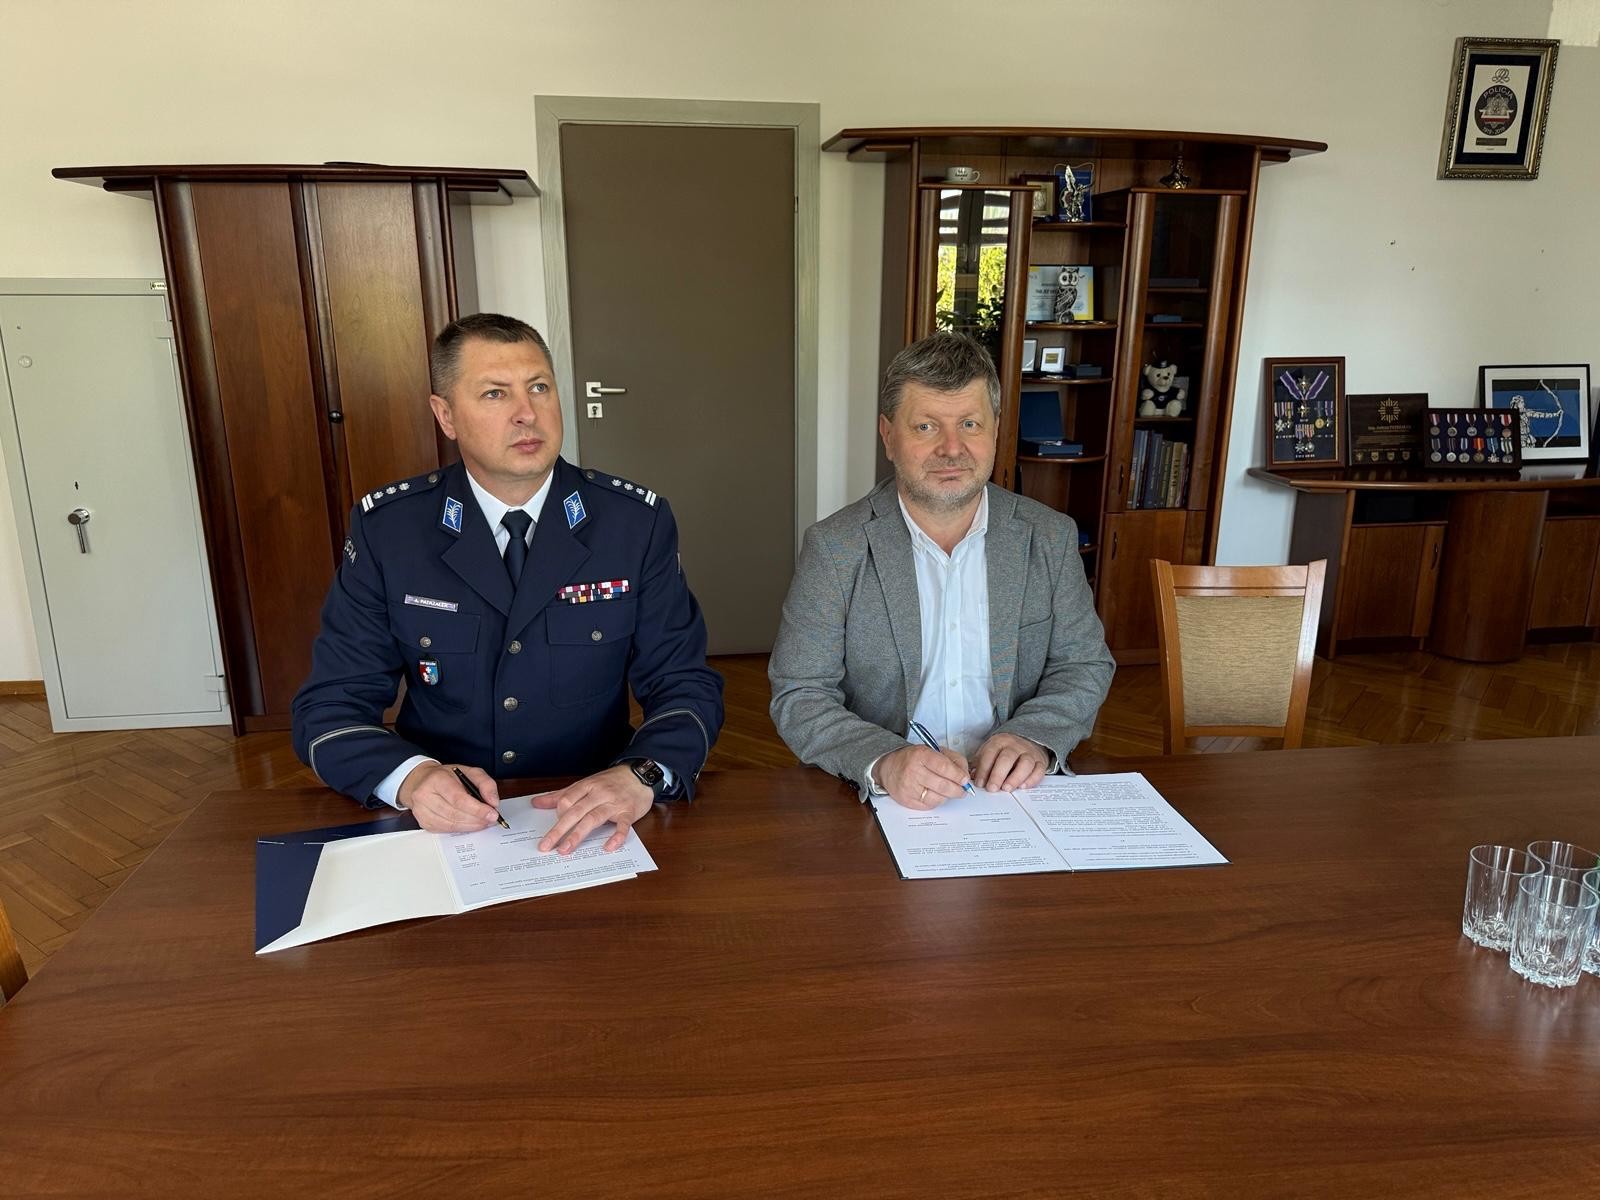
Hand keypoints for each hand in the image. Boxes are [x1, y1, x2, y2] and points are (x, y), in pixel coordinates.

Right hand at [398, 762, 501, 832]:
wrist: (421, 781)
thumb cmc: (446, 776)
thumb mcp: (469, 771)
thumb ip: (485, 783)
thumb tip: (493, 802)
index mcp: (437, 779)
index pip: (458, 798)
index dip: (477, 809)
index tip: (492, 814)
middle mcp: (425, 795)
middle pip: (455, 814)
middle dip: (477, 819)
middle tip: (491, 819)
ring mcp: (422, 811)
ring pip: (450, 825)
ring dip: (471, 826)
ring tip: (483, 822)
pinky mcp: (424, 823)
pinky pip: (446, 830)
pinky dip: (461, 828)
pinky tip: (470, 824)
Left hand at [534, 765, 653, 854]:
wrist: (639, 774)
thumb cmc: (611, 782)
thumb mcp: (585, 784)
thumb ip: (561, 795)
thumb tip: (537, 802)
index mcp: (587, 786)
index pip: (567, 799)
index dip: (557, 814)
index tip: (552, 828)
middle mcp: (599, 794)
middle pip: (575, 812)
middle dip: (559, 830)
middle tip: (546, 846)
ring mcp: (614, 803)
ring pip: (593, 818)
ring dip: (578, 835)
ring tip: (565, 849)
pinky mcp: (629, 812)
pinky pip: (622, 825)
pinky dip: (616, 836)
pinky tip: (608, 847)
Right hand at [877, 745, 970, 809]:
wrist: (888, 768)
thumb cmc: (913, 759)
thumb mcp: (932, 750)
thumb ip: (952, 759)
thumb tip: (965, 775)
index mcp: (920, 755)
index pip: (943, 767)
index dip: (957, 775)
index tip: (965, 779)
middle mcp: (913, 771)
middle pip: (943, 785)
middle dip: (957, 789)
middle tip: (963, 789)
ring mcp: (909, 788)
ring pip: (938, 797)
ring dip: (948, 796)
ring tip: (950, 791)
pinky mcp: (907, 801)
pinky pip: (930, 805)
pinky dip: (938, 800)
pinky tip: (937, 794)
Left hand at [973, 733, 1049, 792]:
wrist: (1027, 741)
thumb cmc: (1004, 751)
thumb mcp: (989, 751)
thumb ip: (980, 763)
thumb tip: (972, 777)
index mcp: (999, 741)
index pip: (990, 753)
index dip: (984, 769)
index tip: (980, 783)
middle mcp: (1015, 745)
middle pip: (1007, 758)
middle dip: (998, 774)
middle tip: (992, 788)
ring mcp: (1029, 753)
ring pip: (1025, 763)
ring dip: (1015, 778)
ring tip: (1006, 789)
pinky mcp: (1040, 761)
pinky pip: (1039, 770)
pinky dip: (1031, 780)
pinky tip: (1022, 787)